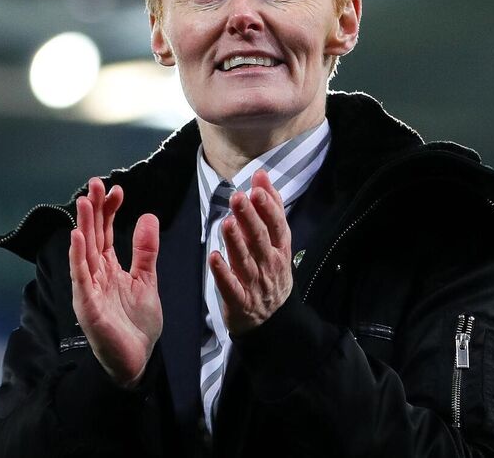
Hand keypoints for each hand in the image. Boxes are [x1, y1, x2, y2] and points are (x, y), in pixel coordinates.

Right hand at [68, 178, 162, 387]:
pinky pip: (81, 279)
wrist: (137, 360)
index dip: (109, 211)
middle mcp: (95, 276)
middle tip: (95, 184)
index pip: (105, 233)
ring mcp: (89, 290)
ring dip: (83, 227)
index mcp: (109, 269)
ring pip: (83, 253)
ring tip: (84, 203)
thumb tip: (147, 216)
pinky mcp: (87, 306)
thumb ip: (145, 251)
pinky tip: (77, 238)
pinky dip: (78, 258)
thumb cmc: (137, 323)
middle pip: (92, 237)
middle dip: (93, 210)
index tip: (117, 190)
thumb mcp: (146, 280)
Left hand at [210, 169, 292, 334]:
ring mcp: (255, 284)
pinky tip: (213, 258)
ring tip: (227, 223)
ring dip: (235, 242)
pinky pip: (230, 286)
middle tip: (238, 198)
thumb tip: (262, 176)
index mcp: (280, 249)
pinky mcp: (240, 300)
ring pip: (245, 260)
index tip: (256, 190)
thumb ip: (270, 208)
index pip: (276, 225)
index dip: (268, 207)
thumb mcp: (278, 241)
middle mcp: (270, 264)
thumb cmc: (271, 270)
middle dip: (250, 218)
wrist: (273, 318)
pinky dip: (222, 273)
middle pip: (260, 239)